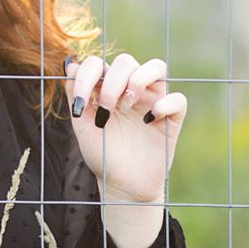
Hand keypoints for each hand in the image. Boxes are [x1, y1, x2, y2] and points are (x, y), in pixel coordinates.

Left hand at [63, 51, 187, 204]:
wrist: (122, 186)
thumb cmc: (102, 155)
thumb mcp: (82, 126)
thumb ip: (76, 96)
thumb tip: (70, 65)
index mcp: (108, 89)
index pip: (99, 63)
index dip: (86, 75)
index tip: (79, 105)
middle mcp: (131, 90)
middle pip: (126, 61)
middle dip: (112, 82)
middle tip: (105, 109)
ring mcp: (153, 102)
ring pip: (157, 67)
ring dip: (139, 80)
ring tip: (127, 106)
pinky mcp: (172, 119)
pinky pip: (177, 99)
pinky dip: (165, 104)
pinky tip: (151, 120)